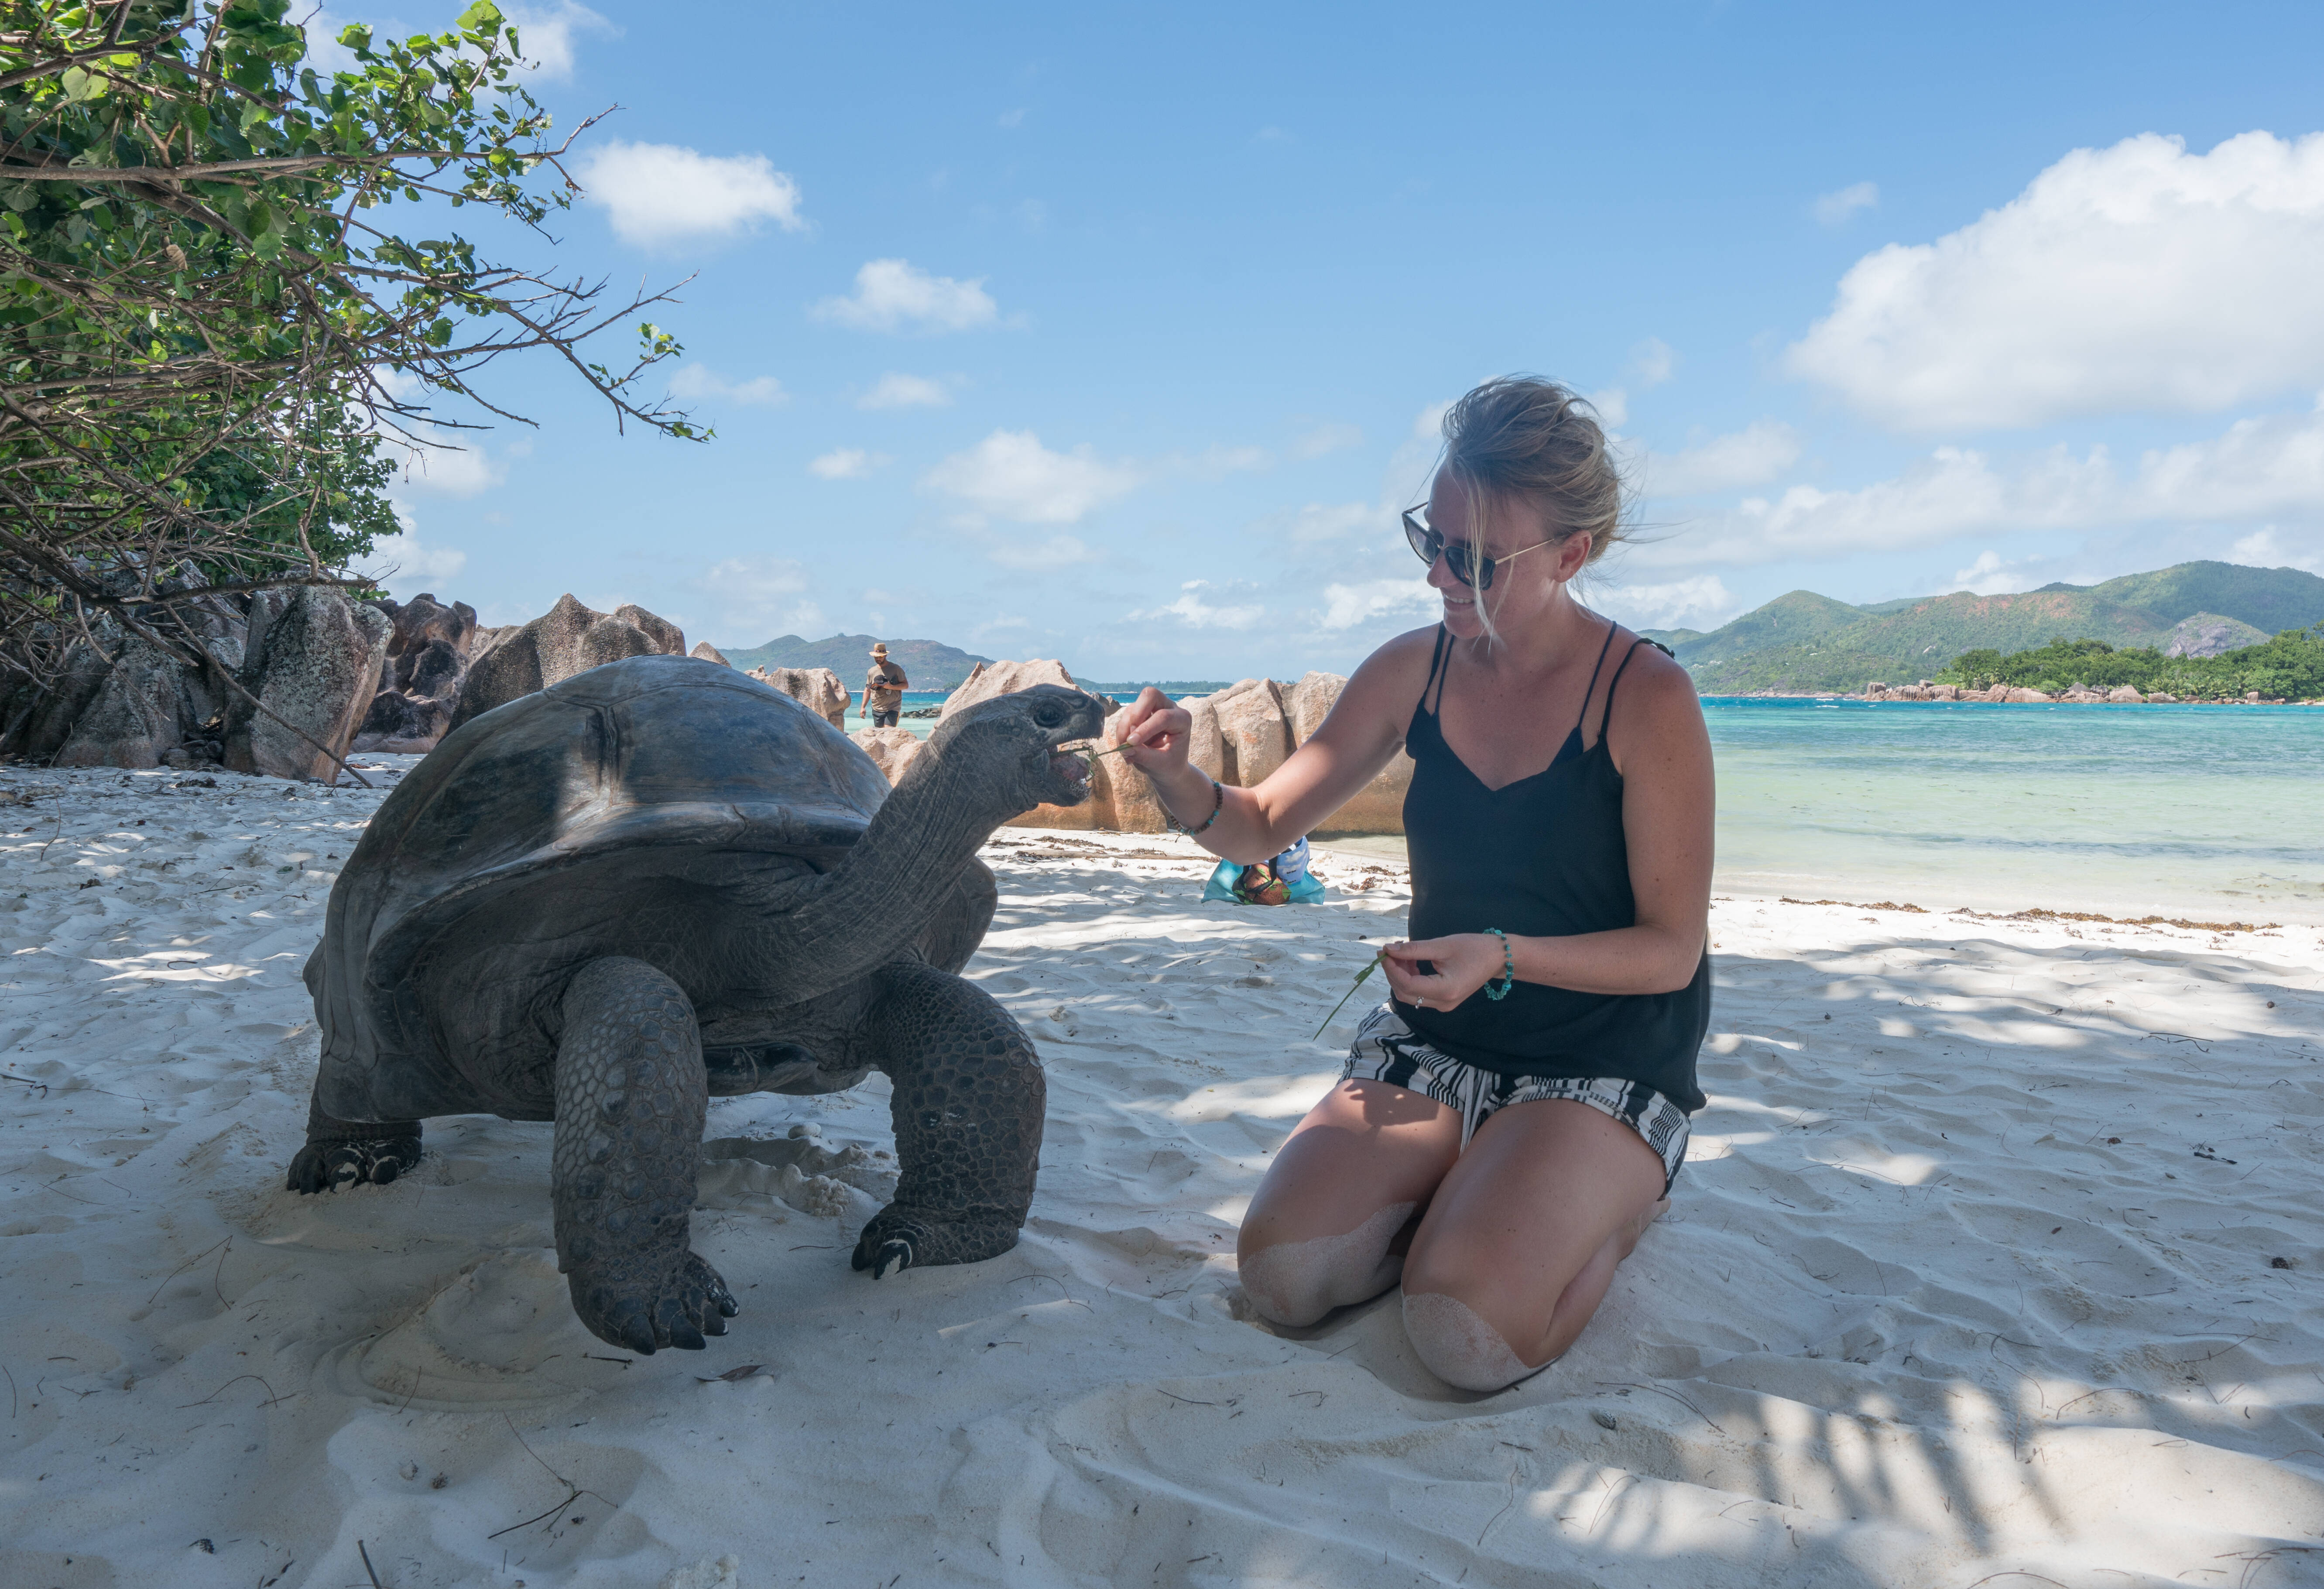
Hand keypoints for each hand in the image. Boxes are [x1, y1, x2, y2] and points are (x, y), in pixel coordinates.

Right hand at [1110, 686, 1191, 775]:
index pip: (1163, 716)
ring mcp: (1152, 708)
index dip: (1145, 728)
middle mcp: (1168, 708)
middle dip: (1136, 715)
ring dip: (1124, 730)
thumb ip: (1144, 756)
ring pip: (1132, 708)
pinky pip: (1124, 718)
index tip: (1131, 743)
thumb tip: (1126, 748)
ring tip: (1127, 752)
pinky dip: (1121, 733)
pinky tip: (1126, 749)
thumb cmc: (1169, 764)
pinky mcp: (1140, 713)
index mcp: (1182, 719)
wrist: (1167, 765)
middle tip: (1130, 738)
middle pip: (1150, 694)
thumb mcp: (1160, 764)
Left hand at [1380, 934, 1508, 1011]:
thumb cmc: (1473, 948)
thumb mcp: (1442, 945)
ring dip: (1400, 975)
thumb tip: (1388, 949)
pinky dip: (1410, 978)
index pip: (1408, 985)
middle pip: (1405, 993)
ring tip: (1400, 954)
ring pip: (1410, 995)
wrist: (1497, 957)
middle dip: (1393, 973)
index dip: (1392, 969)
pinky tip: (1410, 962)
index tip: (1383, 952)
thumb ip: (1414, 949)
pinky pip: (1419, 993)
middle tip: (1387, 952)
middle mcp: (1443, 1003)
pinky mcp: (1443, 1000)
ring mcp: (1443, 1004)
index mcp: (1445, 990)